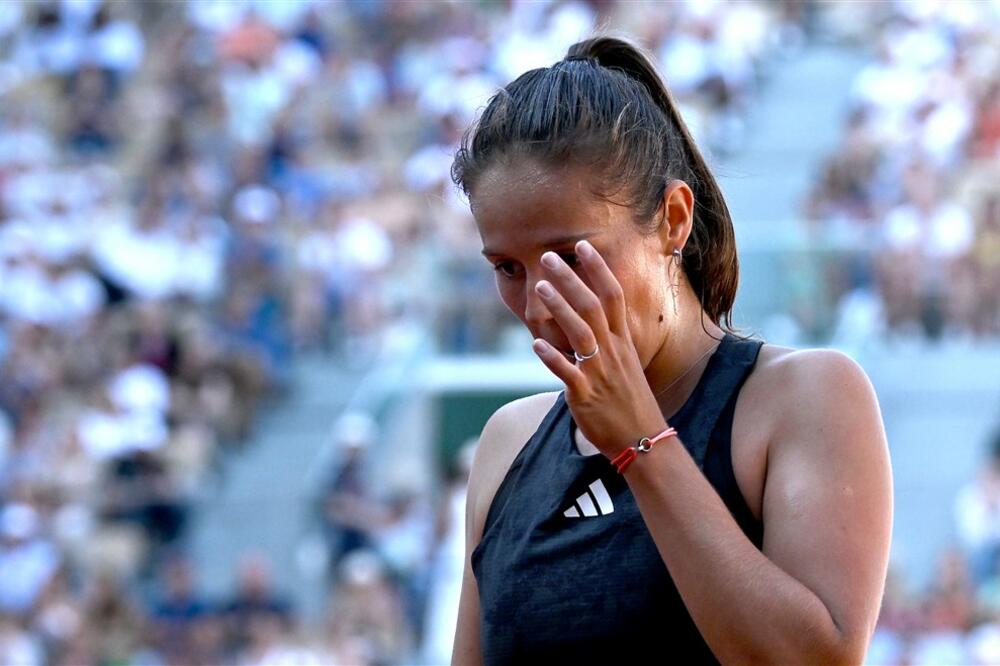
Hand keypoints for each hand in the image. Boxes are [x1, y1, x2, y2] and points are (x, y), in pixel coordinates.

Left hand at [531, 240, 667, 458]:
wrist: (644, 441)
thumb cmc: (630, 403)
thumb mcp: (624, 365)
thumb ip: (607, 342)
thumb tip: (586, 323)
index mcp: (622, 342)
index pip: (613, 296)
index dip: (598, 269)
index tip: (583, 246)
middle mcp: (612, 352)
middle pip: (592, 307)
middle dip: (570, 280)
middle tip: (548, 257)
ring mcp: (600, 373)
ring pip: (580, 334)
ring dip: (559, 308)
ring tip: (540, 288)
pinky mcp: (586, 396)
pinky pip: (569, 374)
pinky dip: (553, 359)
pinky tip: (535, 346)